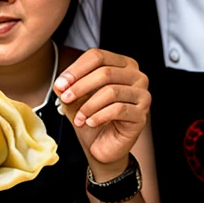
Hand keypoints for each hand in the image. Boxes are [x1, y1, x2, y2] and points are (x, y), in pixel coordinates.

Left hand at [53, 49, 150, 177]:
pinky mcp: (141, 115)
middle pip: (105, 72)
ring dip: (89, 105)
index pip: (98, 56)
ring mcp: (142, 95)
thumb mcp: (76, 99)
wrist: (103, 145)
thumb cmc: (93, 117)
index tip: (60, 84)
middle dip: (80, 86)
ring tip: (78, 118)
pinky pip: (118, 110)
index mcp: (122, 64)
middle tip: (65, 98)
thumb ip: (68, 87)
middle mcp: (137, 76)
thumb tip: (60, 83)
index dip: (76, 69)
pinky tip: (90, 122)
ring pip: (111, 91)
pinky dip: (99, 116)